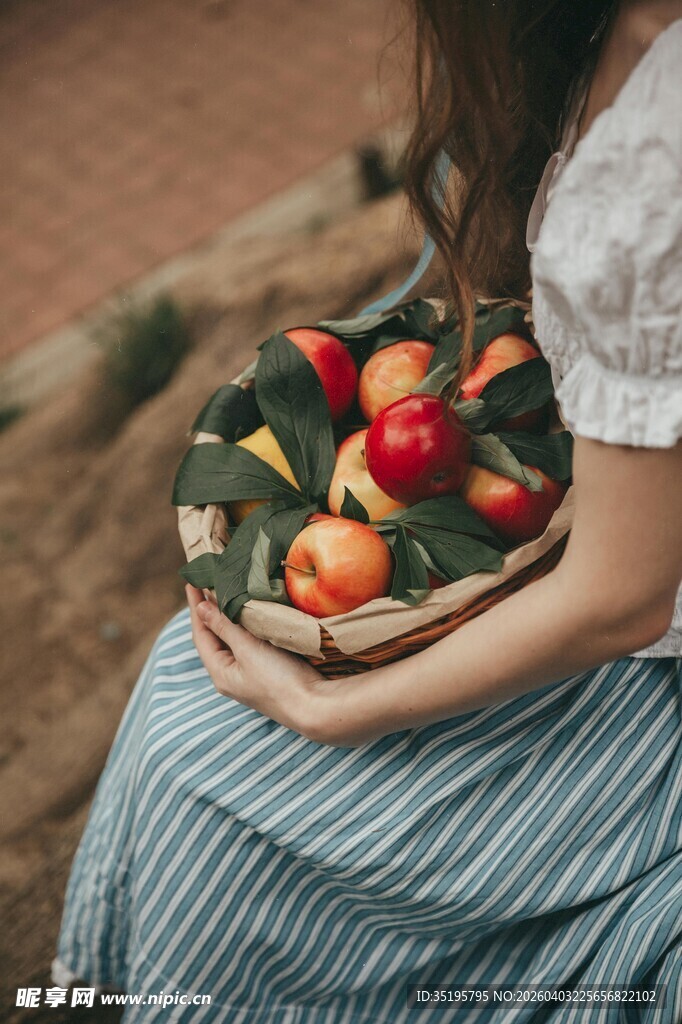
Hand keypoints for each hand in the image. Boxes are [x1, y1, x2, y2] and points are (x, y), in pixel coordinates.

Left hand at [185, 585, 327, 741]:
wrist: (314, 705)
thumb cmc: (278, 679)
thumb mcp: (248, 649)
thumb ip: (225, 627)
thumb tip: (201, 608)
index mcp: (220, 672)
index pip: (201, 635)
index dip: (196, 608)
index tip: (192, 582)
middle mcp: (232, 674)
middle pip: (215, 637)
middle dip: (211, 611)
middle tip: (209, 582)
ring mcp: (251, 673)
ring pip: (235, 639)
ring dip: (230, 616)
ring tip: (228, 592)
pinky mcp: (270, 669)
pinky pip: (251, 642)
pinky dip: (248, 625)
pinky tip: (253, 613)